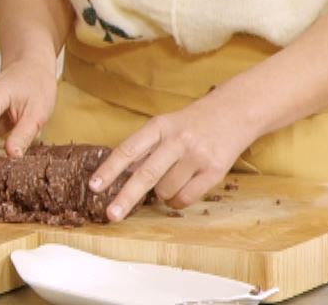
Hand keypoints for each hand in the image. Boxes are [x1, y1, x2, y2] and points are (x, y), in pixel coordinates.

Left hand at [85, 96, 259, 220]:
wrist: (234, 113)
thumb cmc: (191, 123)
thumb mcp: (164, 125)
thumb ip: (144, 148)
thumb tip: (117, 175)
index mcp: (159, 126)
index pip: (128, 150)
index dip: (109, 169)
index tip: (94, 186)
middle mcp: (177, 140)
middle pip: (146, 174)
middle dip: (126, 197)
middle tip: (111, 214)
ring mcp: (197, 156)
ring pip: (166, 190)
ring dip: (160, 196)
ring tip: (166, 185)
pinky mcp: (214, 171)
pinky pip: (186, 198)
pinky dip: (176, 202)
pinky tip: (178, 193)